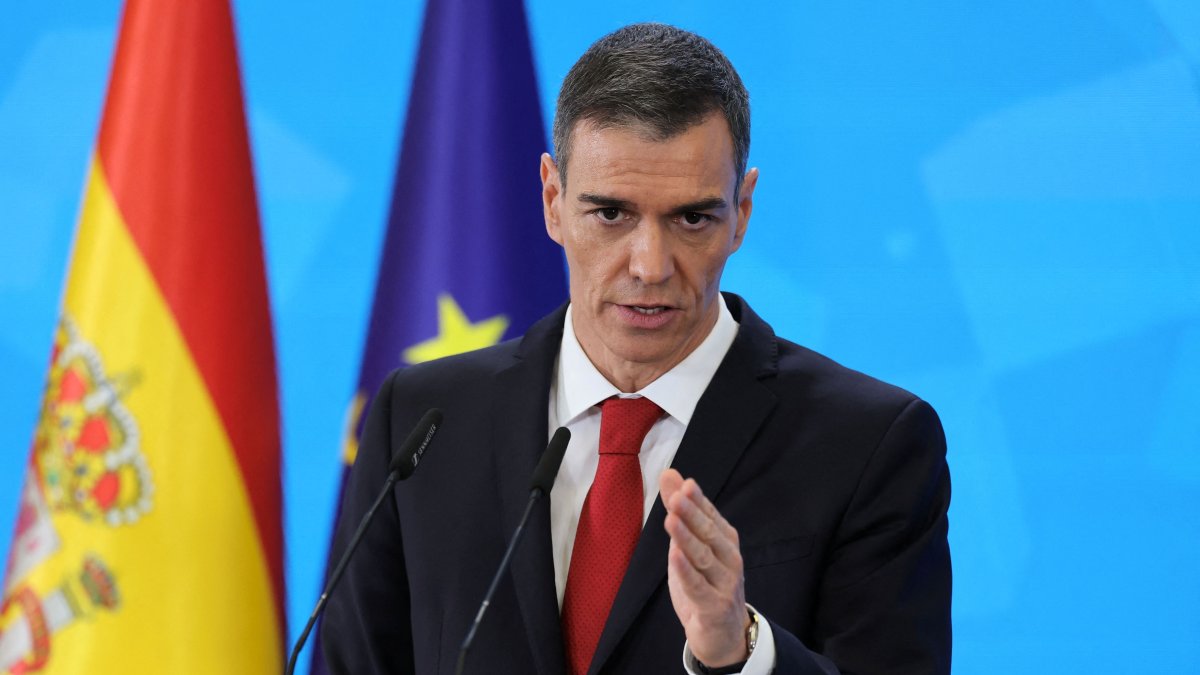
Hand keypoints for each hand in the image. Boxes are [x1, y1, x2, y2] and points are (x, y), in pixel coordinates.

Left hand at [659, 468, 750, 667]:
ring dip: (687, 538)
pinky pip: (698, 586)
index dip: (698, 500)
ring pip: (703, 557)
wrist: (723, 635)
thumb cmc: (705, 584)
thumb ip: (680, 512)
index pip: (711, 516)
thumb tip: (670, 474)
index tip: (684, 483)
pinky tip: (674, 555)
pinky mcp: (714, 606)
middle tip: (677, 497)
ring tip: (671, 519)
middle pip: (709, 533)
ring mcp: (725, 583)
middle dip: (692, 514)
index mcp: (725, 542)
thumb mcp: (689, 546)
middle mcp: (729, 559)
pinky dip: (686, 571)